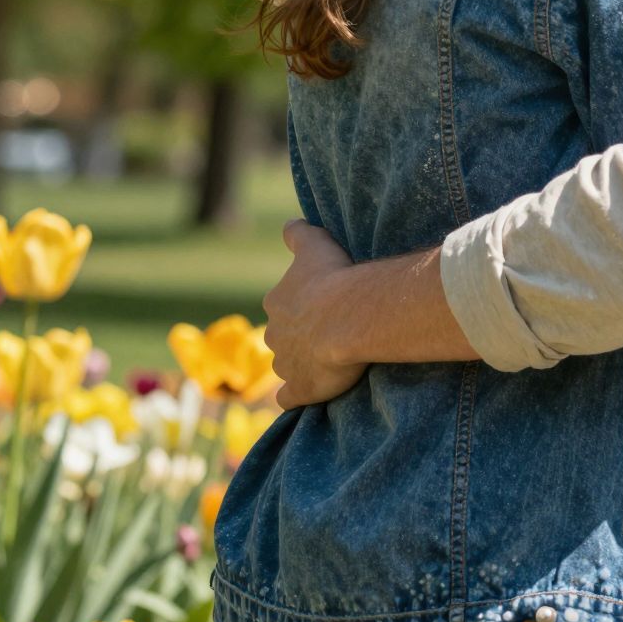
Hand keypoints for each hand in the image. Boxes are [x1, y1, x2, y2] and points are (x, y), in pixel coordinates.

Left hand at [263, 221, 365, 408]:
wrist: (348, 317)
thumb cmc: (333, 278)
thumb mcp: (315, 244)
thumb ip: (298, 234)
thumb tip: (289, 223)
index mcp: (277, 302)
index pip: (283, 304)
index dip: (302, 304)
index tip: (323, 303)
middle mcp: (274, 333)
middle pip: (283, 335)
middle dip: (300, 335)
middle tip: (330, 330)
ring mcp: (285, 364)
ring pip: (287, 364)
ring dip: (302, 363)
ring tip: (329, 360)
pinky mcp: (299, 389)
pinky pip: (289, 398)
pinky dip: (295, 397)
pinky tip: (306, 394)